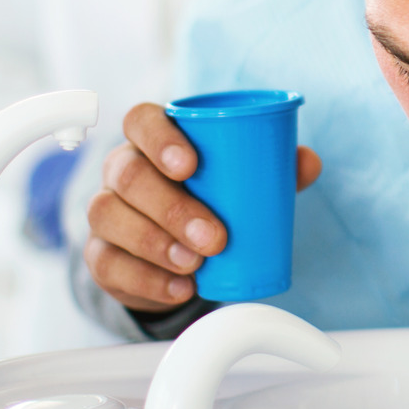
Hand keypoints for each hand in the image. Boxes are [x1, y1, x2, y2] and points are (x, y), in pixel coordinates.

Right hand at [85, 102, 321, 311]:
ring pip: (108, 216)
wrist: (182, 249)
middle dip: (171, 208)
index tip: (191, 166)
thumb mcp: (242, 180)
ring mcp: (105, 211)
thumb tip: (307, 161)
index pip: (141, 120)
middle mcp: (120, 169)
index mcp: (151, 139)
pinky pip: (107, 265)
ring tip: (196, 264)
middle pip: (128, 175)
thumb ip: (274, 166)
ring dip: (155, 244)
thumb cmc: (210, 198)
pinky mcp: (101, 254)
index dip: (160, 139)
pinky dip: (146, 279)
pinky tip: (180, 287)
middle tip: (215, 237)